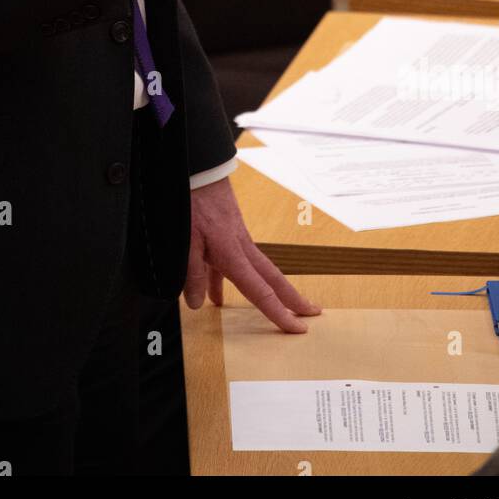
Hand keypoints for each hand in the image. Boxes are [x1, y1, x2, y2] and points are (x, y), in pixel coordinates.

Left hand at [184, 178, 321, 331]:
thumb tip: (199, 303)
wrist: (198, 170)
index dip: (279, 313)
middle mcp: (242, 247)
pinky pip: (234, 262)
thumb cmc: (193, 203)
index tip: (298, 328)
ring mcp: (237, 238)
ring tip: (274, 309)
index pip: (261, 292)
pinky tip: (217, 296)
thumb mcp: (186, 241)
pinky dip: (228, 281)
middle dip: (292, 299)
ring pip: (256, 271)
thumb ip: (192, 274)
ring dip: (267, 290)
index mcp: (233, 254)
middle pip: (272, 279)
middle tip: (313, 314)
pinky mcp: (228, 231)